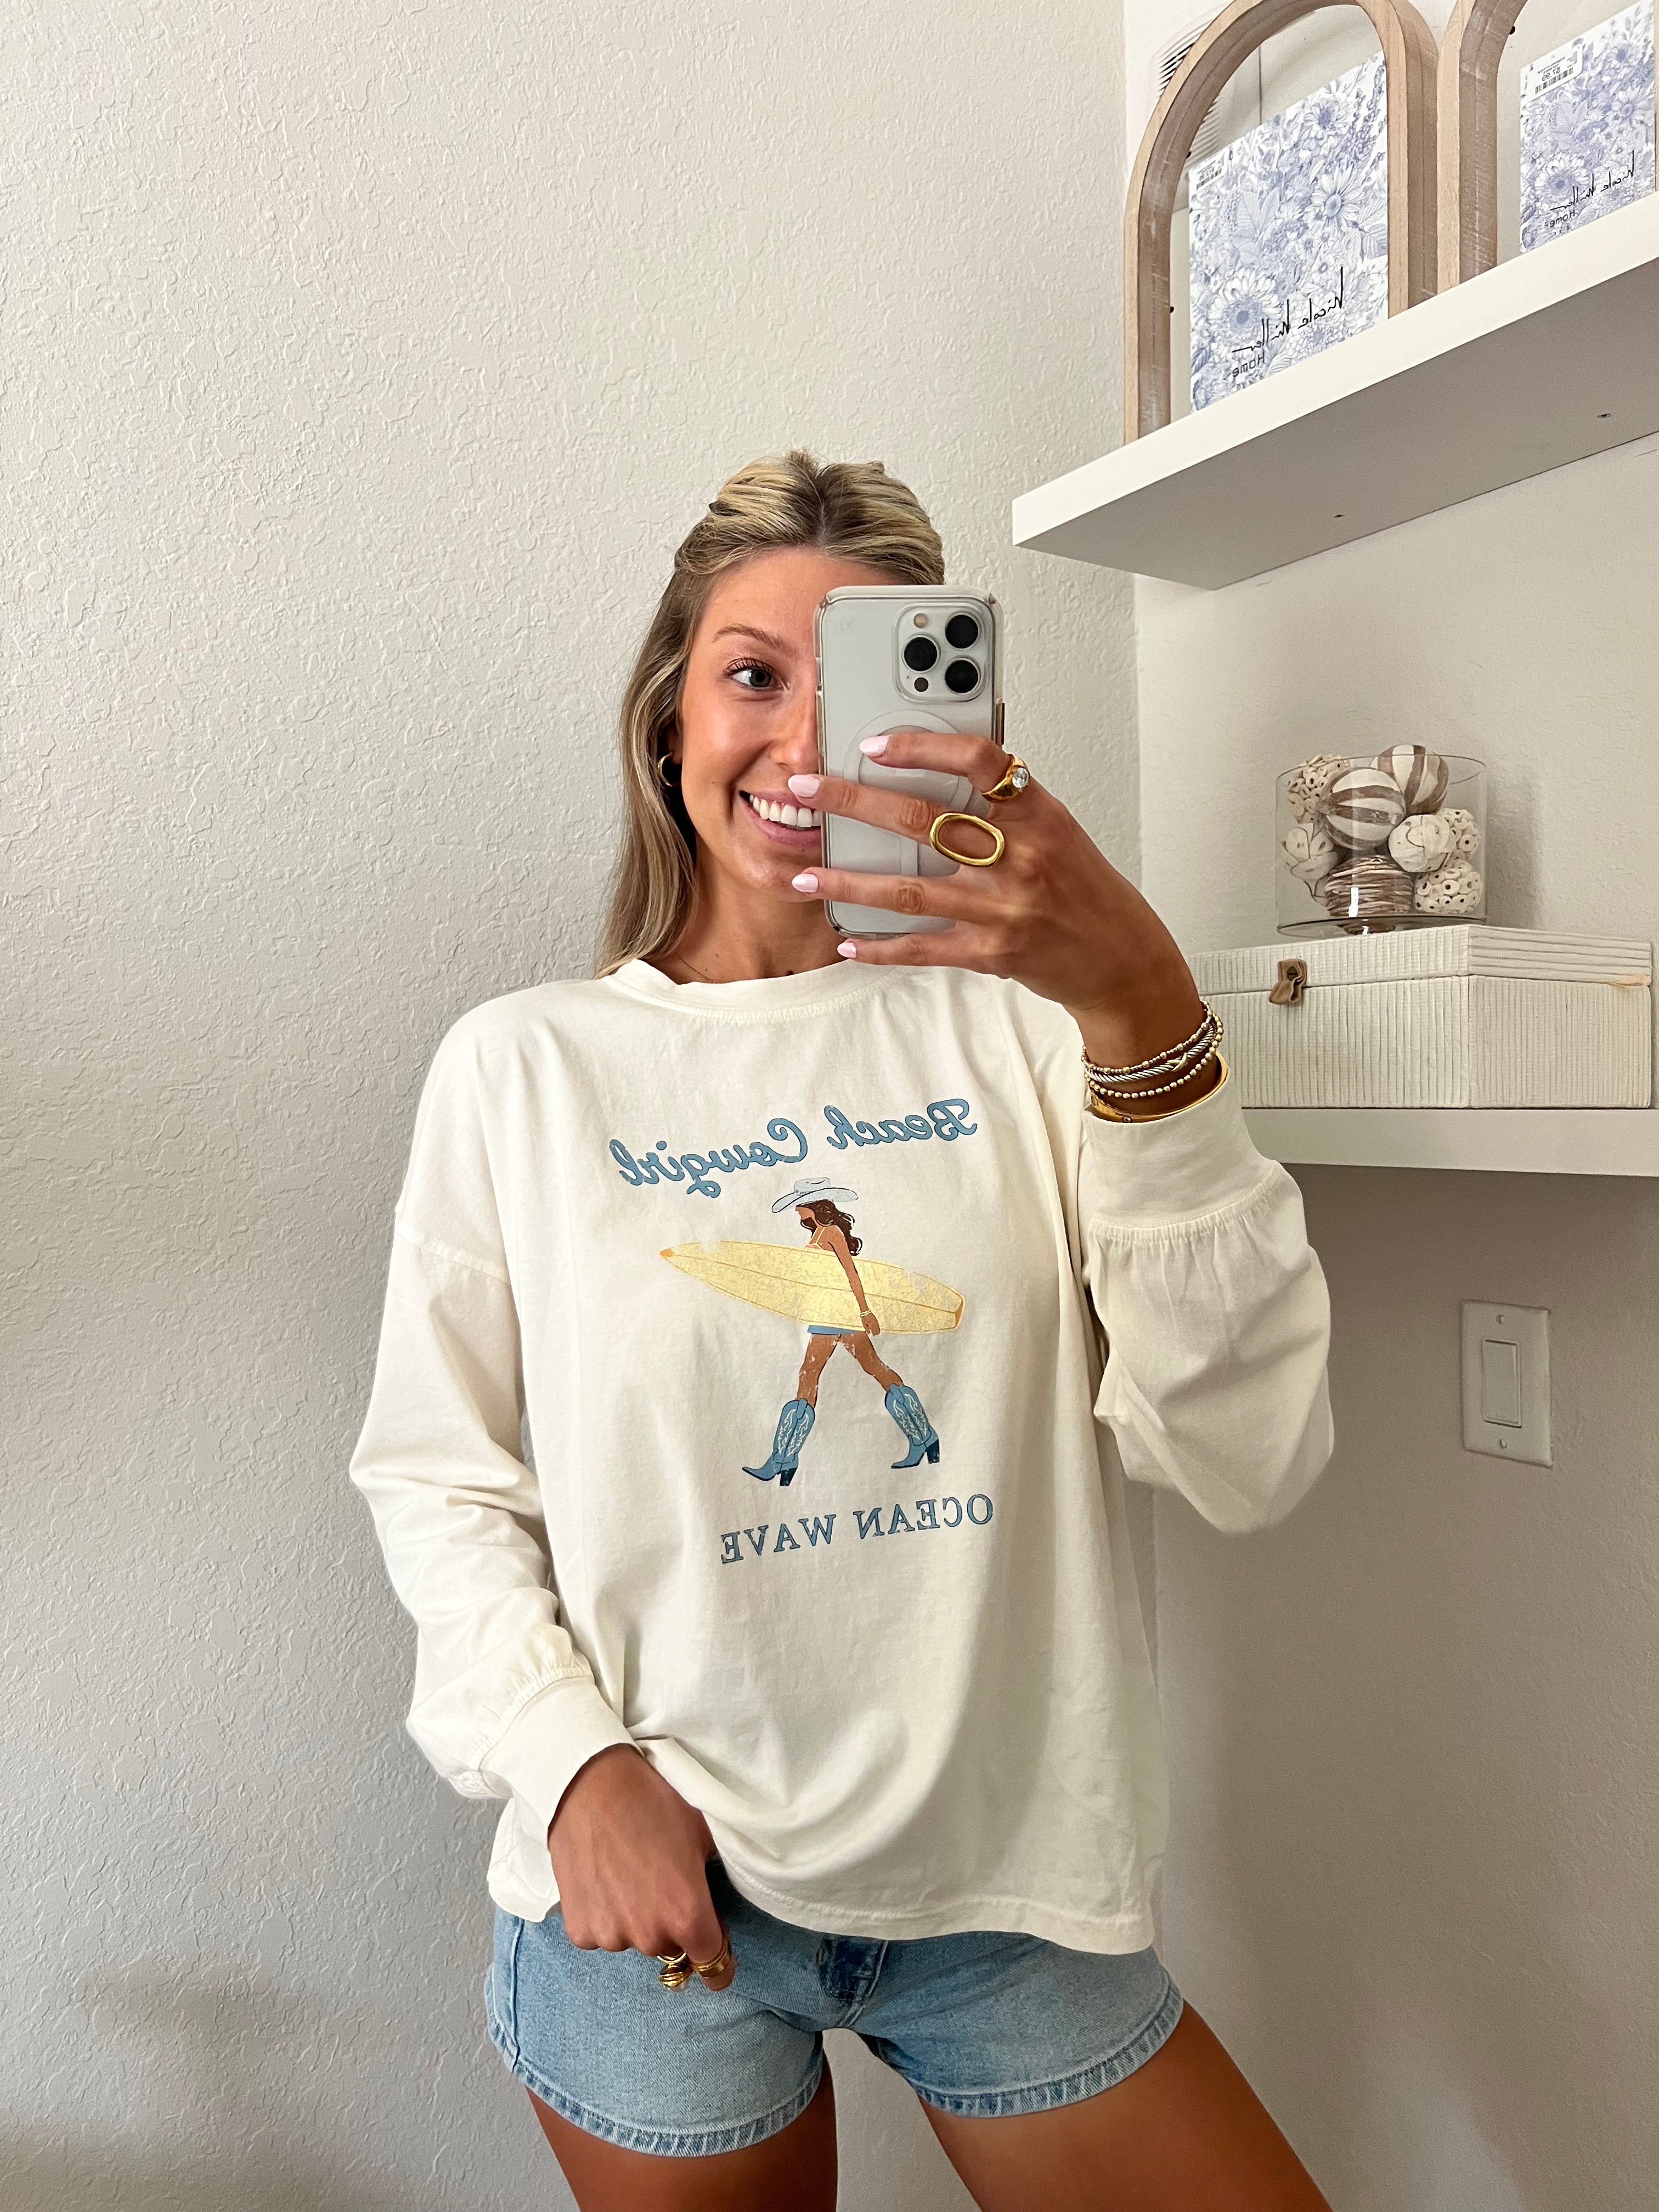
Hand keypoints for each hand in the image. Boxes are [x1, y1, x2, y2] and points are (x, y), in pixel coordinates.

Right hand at [547, 1744, 735, 1990]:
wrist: (588, 1782)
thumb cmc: (652, 1800)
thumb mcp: (703, 1831)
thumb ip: (717, 1877)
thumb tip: (724, 1896)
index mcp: (687, 1915)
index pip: (716, 1968)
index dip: (720, 1958)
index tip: (714, 1943)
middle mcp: (649, 1936)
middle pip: (672, 1947)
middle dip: (673, 1922)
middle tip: (662, 1878)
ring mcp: (610, 1936)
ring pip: (634, 1938)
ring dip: (635, 1917)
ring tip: (628, 1870)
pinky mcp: (578, 1929)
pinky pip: (602, 1933)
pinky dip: (604, 1914)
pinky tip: (603, 1876)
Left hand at [785, 732, 1213, 1098]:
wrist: (1120, 956)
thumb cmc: (1083, 887)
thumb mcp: (1056, 828)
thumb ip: (1004, 801)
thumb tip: (934, 769)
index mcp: (1038, 813)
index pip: (979, 760)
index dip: (923, 746)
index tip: (876, 742)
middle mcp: (1021, 857)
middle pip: (922, 819)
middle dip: (853, 801)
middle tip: (807, 788)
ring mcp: (1004, 908)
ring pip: (908, 890)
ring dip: (848, 883)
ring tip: (805, 877)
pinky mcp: (992, 954)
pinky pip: (923, 947)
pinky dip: (882, 947)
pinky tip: (849, 942)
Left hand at [860, 1307, 879, 1334]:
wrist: (866, 1312)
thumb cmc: (864, 1318)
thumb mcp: (864, 1324)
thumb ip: (866, 1329)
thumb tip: (869, 1333)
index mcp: (871, 1324)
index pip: (873, 1330)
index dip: (873, 1333)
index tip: (873, 1335)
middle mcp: (874, 1323)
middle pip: (876, 1329)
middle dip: (876, 1332)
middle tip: (876, 1335)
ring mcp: (875, 1321)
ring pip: (878, 1327)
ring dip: (878, 1330)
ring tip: (877, 1333)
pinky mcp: (876, 1320)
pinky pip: (878, 1324)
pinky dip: (878, 1327)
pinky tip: (877, 1329)